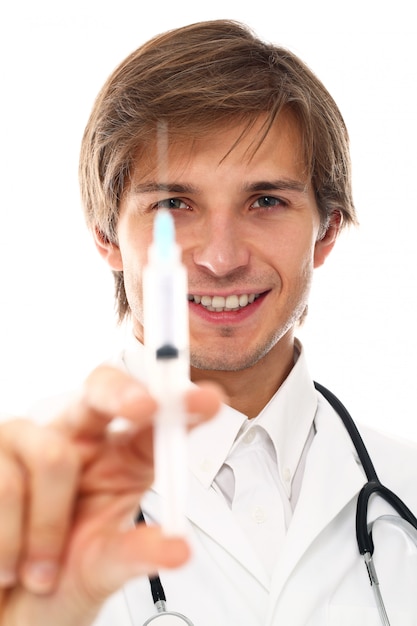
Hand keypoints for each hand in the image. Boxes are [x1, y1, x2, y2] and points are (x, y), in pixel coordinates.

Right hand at [0, 365, 220, 625]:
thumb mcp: (102, 570)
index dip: (180, 407)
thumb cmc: (57, 582)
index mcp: (120, 460)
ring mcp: (31, 442)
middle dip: (125, 394)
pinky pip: (6, 485)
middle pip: (102, 389)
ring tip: (39, 571)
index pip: (155, 424)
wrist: (4, 609)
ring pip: (54, 456)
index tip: (207, 402)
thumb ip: (138, 554)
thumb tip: (179, 547)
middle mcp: (80, 440)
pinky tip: (9, 562)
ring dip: (48, 529)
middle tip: (144, 406)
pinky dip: (10, 539)